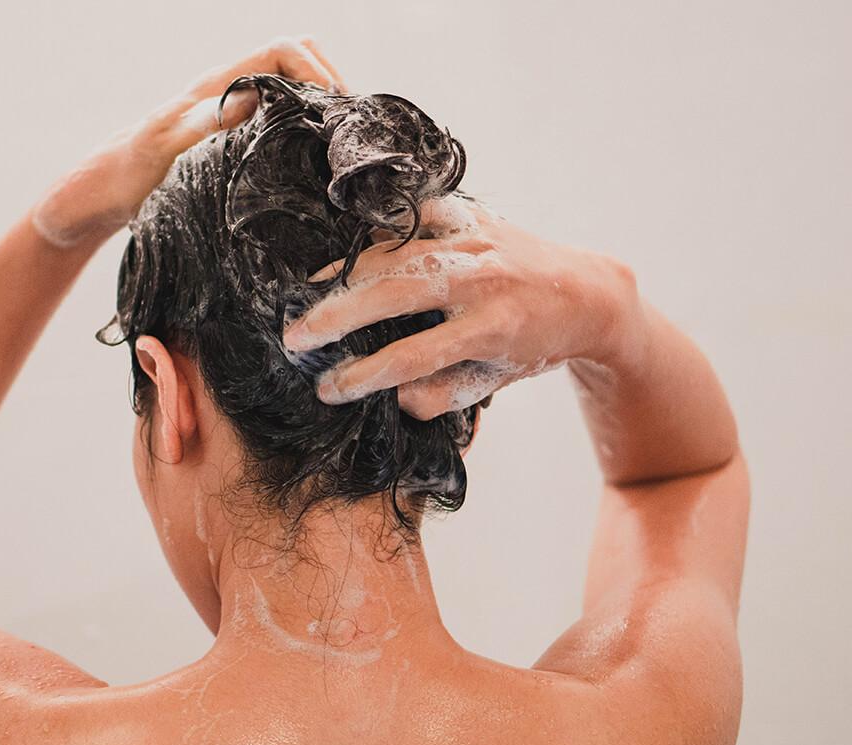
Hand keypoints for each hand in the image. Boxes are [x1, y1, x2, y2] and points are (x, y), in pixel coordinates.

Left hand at [30, 35, 347, 247]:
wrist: (99, 198)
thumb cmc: (125, 177)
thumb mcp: (162, 152)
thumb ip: (202, 124)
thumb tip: (250, 99)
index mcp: (217, 88)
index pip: (282, 50)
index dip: (316, 69)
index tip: (336, 108)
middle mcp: (229, 94)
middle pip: (295, 59)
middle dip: (328, 83)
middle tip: (344, 129)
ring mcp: (232, 116)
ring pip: (290, 88)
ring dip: (318, 106)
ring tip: (336, 146)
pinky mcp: (232, 141)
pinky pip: (279, 119)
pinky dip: (303, 129)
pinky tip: (310, 165)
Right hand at [282, 195, 641, 419]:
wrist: (584, 292)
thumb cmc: (531, 346)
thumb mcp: (494, 382)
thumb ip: (442, 395)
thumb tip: (391, 395)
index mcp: (491, 329)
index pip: (411, 357)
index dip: (362, 376)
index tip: (326, 389)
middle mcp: (482, 280)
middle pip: (393, 296)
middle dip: (336, 318)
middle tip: (293, 338)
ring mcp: (474, 241)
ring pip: (394, 253)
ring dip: (344, 275)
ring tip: (305, 296)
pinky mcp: (470, 215)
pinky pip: (412, 216)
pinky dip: (379, 233)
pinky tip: (349, 255)